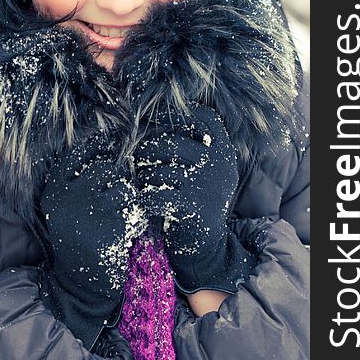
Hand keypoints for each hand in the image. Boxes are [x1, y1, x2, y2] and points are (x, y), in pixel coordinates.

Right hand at [40, 134, 147, 349]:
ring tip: (120, 215)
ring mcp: (90, 213)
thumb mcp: (66, 208)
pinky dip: (135, 218)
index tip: (107, 143)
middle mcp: (68, 198)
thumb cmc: (77, 239)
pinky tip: (125, 231)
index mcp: (54, 191)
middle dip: (115, 179)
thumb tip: (106, 141)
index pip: (76, 154)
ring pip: (123, 187)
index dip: (94, 146)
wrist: (80, 286)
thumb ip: (78, 178)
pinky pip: (134, 209)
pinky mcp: (112, 228)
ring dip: (127, 199)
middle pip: (105, 168)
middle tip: (114, 197)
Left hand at [134, 104, 255, 293]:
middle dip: (147, 150)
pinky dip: (143, 199)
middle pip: (172, 143)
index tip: (156, 115)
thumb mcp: (205, 171)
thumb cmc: (196, 201)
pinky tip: (142, 203)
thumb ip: (193, 145)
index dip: (180, 112)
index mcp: (223, 152)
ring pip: (159, 170)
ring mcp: (207, 185)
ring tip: (141, 183)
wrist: (207, 248)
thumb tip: (157, 116)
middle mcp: (218, 165)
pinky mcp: (192, 207)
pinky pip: (155, 195)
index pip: (206, 119)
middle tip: (137, 159)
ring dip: (143, 177)